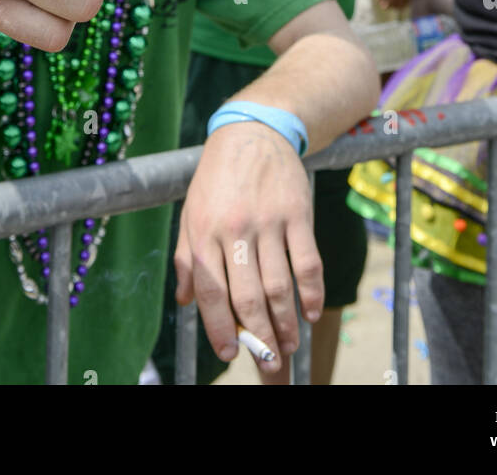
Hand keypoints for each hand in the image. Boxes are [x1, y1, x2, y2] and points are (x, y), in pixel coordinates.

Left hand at [175, 121, 322, 372]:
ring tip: (288, 345)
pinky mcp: (298, 212)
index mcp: (204, 231)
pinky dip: (312, 292)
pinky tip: (311, 312)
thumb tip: (186, 302)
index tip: (230, 353)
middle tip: (269, 364)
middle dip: (259, 337)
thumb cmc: (217, 179)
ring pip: (279, 284)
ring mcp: (269, 220)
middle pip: (248, 296)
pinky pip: (308, 261)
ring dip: (285, 322)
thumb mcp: (191, 212)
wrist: (253, 131)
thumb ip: (185, 258)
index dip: (220, 328)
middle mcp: (235, 228)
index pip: (211, 291)